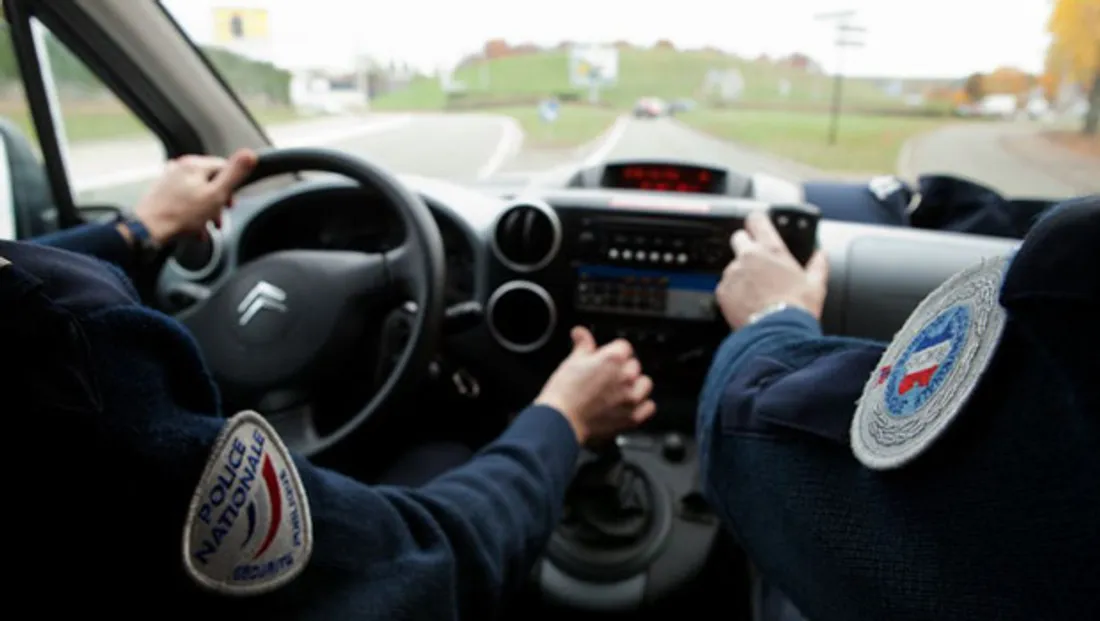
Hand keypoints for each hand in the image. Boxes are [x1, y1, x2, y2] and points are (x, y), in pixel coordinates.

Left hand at [132, 149, 257, 244]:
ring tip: (205, 226)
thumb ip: (234, 174)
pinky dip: (191, 213)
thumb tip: (250, 154)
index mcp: (194, 164)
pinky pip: (184, 200)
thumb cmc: (181, 215)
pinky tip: (192, 227)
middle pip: (210, 181)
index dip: (231, 187)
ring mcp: (168, 180)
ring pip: (197, 192)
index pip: (224, 167)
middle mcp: (180, 167)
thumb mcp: (216, 194)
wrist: (147, 230)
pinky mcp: (161, 193)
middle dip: (218, 202)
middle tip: (218, 218)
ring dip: (206, 210)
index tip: (231, 204)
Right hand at [535, 327, 655, 444]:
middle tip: (605, 378)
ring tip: (617, 391)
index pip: (624, 347)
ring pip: (644, 384)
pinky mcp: (632, 417)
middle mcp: (627, 376)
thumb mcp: (572, 361)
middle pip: (634, 365)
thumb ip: (583, 344)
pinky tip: (627, 405)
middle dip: (622, 369)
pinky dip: (641, 406)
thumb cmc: (564, 393)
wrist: (561, 422)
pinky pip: (648, 407)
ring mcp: (631, 397)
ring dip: (635, 386)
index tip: (604, 360)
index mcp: (614, 358)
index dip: (612, 353)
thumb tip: (581, 333)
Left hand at [716, 210, 828, 329]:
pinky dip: (732, 293)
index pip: (757, 220)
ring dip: (740, 274)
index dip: (756, 221)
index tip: (757, 225)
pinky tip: (746, 303)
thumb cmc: (796, 309)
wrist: (777, 333)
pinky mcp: (722, 290)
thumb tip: (821, 255)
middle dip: (744, 246)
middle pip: (738, 237)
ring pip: (731, 265)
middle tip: (755, 262)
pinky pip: (725, 286)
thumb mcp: (815, 285)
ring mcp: (733, 273)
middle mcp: (749, 256)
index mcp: (772, 250)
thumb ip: (818, 265)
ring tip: (754, 292)